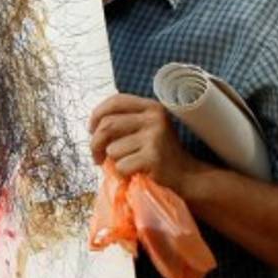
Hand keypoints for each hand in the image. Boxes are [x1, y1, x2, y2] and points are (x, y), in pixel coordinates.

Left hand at [88, 93, 205, 193]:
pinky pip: (121, 166)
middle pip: (107, 125)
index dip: (97, 114)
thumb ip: (124, 122)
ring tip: (124, 166)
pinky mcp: (154, 157)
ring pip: (112, 149)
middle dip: (95, 144)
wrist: (185, 176)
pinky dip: (122, 174)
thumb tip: (93, 127)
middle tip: (96, 157)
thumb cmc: (158, 153)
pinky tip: (134, 174)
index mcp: (151, 107)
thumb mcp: (146, 129)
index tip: (91, 129)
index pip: (116, 101)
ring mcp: (155, 137)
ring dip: (112, 163)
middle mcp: (154, 118)